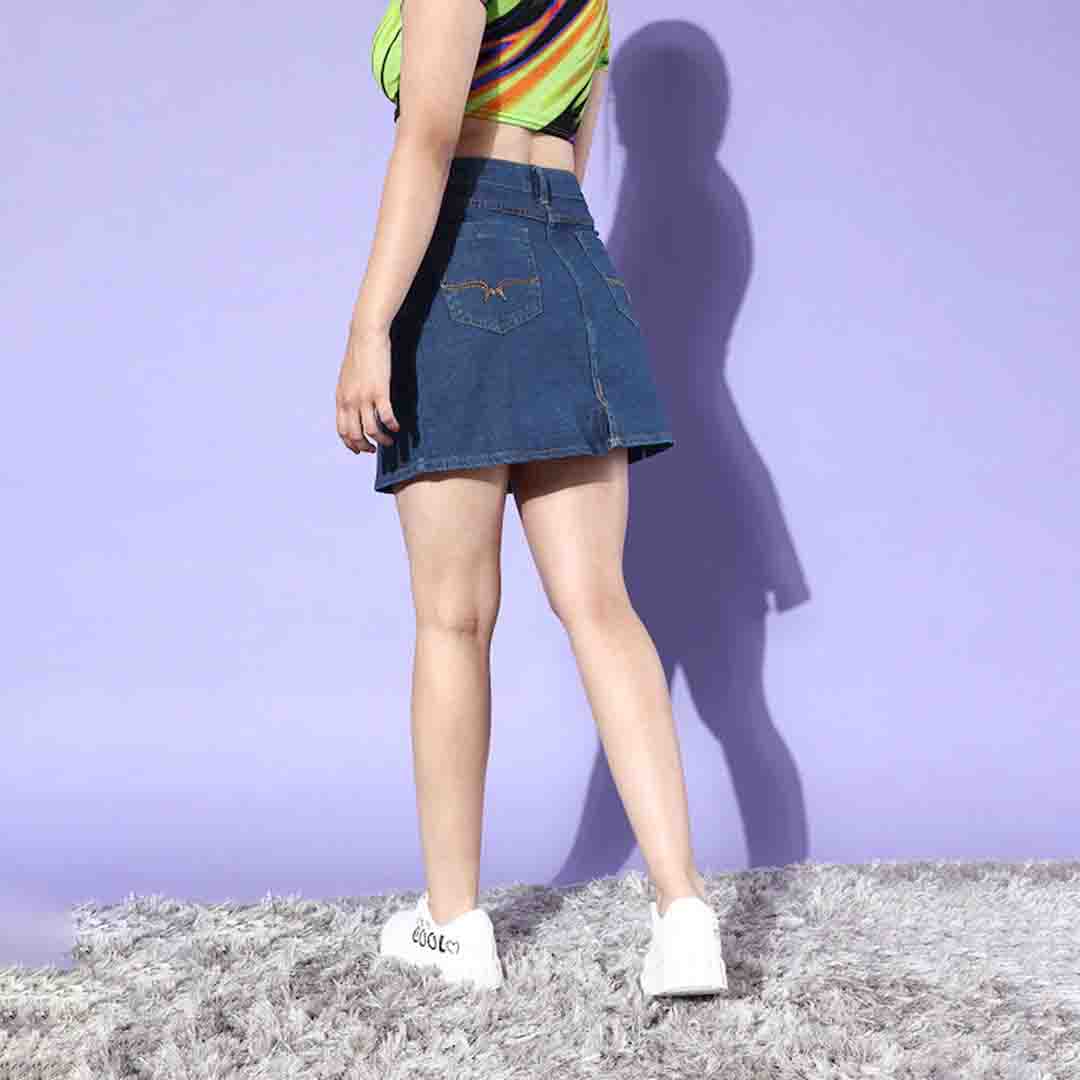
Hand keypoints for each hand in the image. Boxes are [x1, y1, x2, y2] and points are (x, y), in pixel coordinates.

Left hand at [336, 321, 399, 453]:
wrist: (365, 336)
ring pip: (371, 429)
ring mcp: (364, 397)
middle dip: (365, 446)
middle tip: (375, 450)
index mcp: (341, 398)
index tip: (360, 449)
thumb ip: (348, 394)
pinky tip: (397, 427)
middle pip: (354, 434)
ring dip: (381, 440)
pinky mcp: (379, 391)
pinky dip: (392, 426)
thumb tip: (353, 406)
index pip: (342, 430)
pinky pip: (386, 416)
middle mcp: (350, 401)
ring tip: (389, 441)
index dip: (351, 444)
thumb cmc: (359, 354)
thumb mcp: (347, 378)